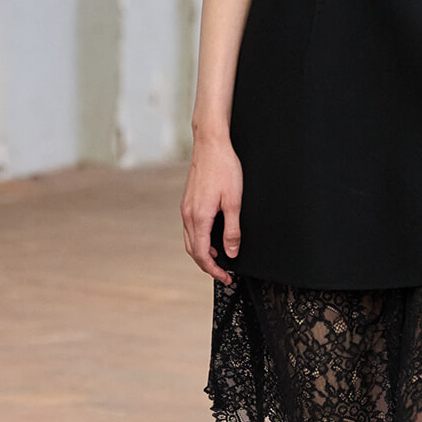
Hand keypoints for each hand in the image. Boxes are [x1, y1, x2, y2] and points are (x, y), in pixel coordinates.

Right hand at [181, 135, 243, 283]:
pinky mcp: (188, 202)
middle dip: (208, 266)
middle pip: (194, 251)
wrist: (210, 144)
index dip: (214, 270)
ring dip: (202, 254)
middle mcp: (188, 215)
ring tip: (219, 261)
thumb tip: (231, 251)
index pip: (203, 254)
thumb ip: (233, 229)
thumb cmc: (224, 168)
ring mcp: (186, 208)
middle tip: (224, 274)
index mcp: (199, 217)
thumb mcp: (234, 201)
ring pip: (190, 241)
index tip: (226, 277)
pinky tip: (211, 240)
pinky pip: (190, 229)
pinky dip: (199, 241)